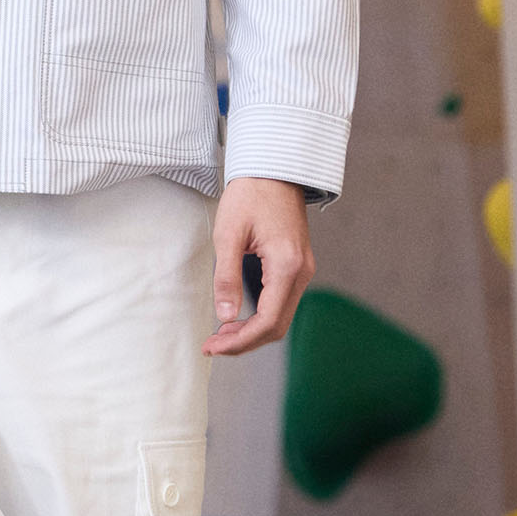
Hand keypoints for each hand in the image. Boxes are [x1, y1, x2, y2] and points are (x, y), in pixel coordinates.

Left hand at [203, 177, 313, 357]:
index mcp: (287, 266)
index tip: (213, 346)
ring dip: (252, 331)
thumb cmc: (250, 194)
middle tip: (213, 346)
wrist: (273, 169)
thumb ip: (227, 277)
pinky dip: (260, 317)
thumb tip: (225, 316)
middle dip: (244, 342)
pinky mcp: (297, 266)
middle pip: (277, 327)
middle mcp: (302, 272)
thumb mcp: (228, 234)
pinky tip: (238, 318)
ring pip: (280, 318)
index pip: (267, 321)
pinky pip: (282, 303)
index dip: (239, 340)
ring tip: (220, 335)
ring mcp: (303, 270)